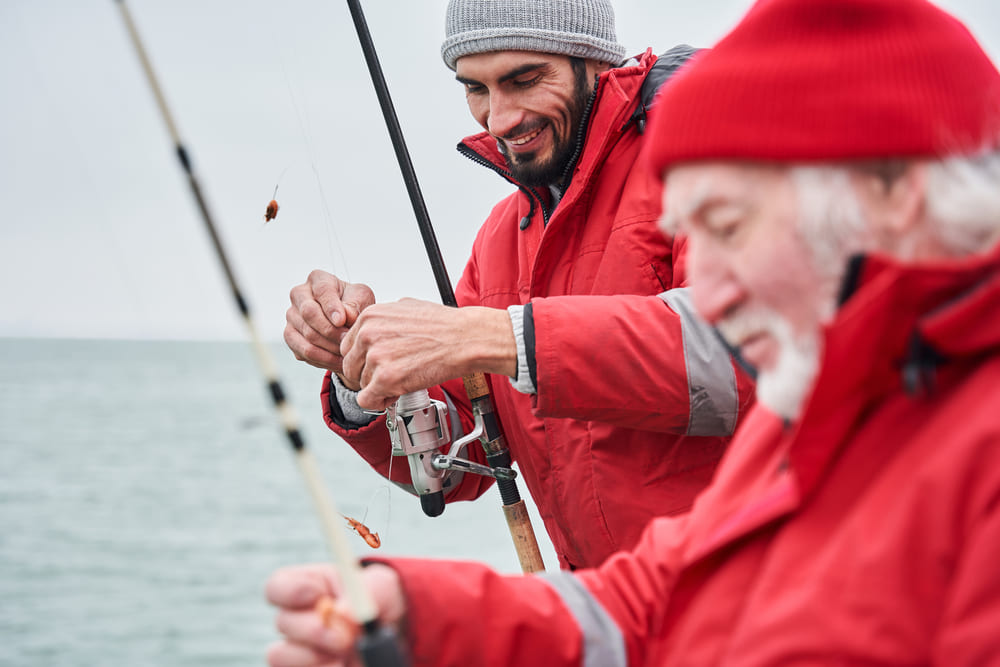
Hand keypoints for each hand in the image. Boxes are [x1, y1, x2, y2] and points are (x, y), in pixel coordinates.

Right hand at [265, 563, 406, 666]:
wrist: (394, 633)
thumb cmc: (381, 601)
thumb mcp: (381, 587)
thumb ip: (364, 594)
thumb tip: (342, 613)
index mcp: (308, 586)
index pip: (278, 586)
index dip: (290, 591)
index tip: (317, 597)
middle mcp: (296, 618)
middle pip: (282, 622)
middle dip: (315, 630)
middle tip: (344, 638)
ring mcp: (297, 649)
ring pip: (280, 655)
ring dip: (316, 657)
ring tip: (346, 654)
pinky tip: (343, 666)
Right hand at [285, 270, 375, 387]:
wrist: (347, 321)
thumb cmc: (355, 305)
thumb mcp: (362, 299)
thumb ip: (354, 304)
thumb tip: (345, 316)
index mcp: (318, 279)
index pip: (322, 291)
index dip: (331, 307)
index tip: (343, 321)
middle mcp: (299, 295)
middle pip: (309, 314)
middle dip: (331, 331)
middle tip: (348, 341)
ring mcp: (291, 316)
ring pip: (306, 336)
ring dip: (329, 348)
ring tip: (347, 355)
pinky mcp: (290, 336)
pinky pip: (303, 352)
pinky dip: (323, 360)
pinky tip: (339, 362)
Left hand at [340, 299, 516, 410]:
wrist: (465, 339)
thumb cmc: (444, 325)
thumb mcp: (406, 307)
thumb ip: (384, 319)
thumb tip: (375, 328)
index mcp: (370, 317)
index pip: (348, 346)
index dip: (362, 359)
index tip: (375, 365)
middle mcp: (368, 334)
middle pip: (351, 366)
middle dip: (368, 375)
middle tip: (389, 376)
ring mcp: (375, 357)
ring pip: (361, 384)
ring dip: (378, 388)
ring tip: (401, 381)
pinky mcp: (386, 378)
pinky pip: (367, 400)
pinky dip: (379, 402)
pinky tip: (395, 393)